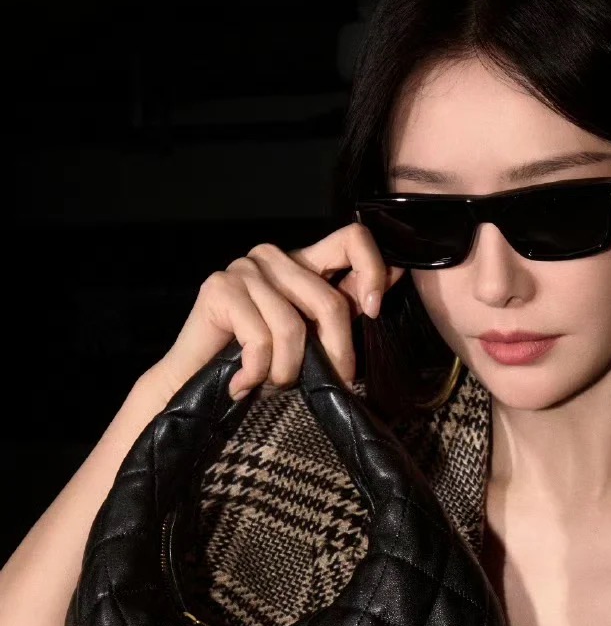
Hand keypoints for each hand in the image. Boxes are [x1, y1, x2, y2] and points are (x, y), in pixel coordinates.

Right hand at [153, 224, 406, 400]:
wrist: (194, 387)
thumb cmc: (258, 366)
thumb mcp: (312, 339)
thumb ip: (347, 305)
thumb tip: (401, 271)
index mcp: (303, 263)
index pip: (353, 238)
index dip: (373, 271)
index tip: (372, 312)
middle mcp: (274, 257)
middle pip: (329, 301)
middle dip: (335, 356)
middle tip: (328, 385)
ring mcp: (245, 268)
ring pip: (294, 328)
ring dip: (287, 373)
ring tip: (271, 384)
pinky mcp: (219, 288)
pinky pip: (262, 339)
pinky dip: (257, 374)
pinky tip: (243, 383)